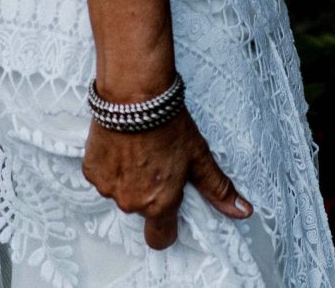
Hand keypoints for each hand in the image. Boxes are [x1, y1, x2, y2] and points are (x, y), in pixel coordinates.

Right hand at [82, 104, 247, 250]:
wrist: (135, 97)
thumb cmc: (169, 125)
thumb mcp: (200, 157)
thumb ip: (218, 189)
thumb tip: (243, 212)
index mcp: (159, 204)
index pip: (160, 238)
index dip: (168, 227)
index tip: (173, 210)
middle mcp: (131, 202)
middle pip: (143, 209)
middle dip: (151, 192)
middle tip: (160, 163)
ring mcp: (108, 188)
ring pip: (122, 192)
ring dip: (131, 178)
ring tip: (142, 149)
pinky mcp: (91, 171)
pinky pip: (104, 177)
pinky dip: (114, 166)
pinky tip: (124, 145)